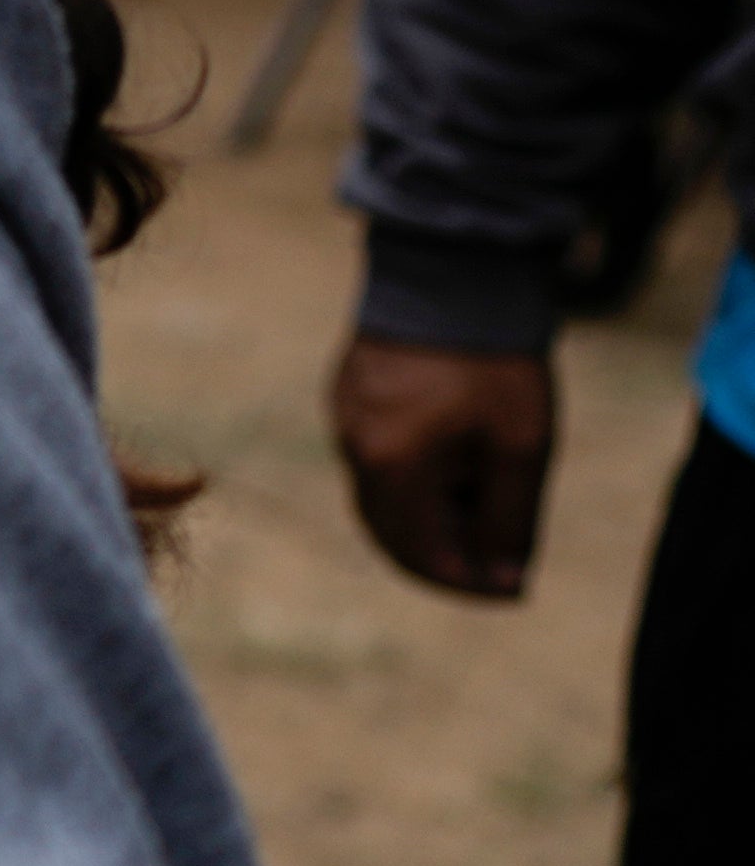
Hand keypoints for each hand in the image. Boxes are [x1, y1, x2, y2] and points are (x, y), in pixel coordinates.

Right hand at [334, 329, 558, 598]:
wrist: (449, 276)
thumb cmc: (491, 364)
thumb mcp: (520, 449)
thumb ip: (510, 521)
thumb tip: (506, 580)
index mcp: (392, 469)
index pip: (424, 556)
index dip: (470, 583)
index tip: (514, 589)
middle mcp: (355, 451)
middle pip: (393, 535)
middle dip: (445, 559)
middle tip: (498, 563)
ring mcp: (345, 421)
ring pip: (381, 498)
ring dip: (428, 520)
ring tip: (481, 507)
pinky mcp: (348, 396)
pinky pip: (374, 459)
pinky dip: (412, 482)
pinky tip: (453, 465)